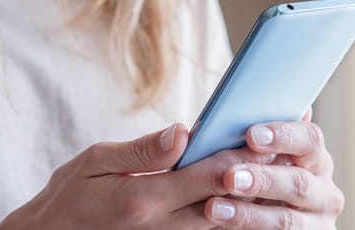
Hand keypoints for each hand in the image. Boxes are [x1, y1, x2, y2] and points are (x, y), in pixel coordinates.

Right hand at [0, 123, 274, 229]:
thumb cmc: (67, 198)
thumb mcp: (94, 163)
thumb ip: (141, 151)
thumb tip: (181, 133)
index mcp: (143, 199)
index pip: (204, 174)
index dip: (238, 155)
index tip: (265, 136)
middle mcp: (161, 225)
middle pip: (222, 199)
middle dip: (255, 175)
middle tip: (286, 154)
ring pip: (221, 221)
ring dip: (250, 197)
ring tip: (277, 173)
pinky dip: (230, 216)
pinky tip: (246, 199)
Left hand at [204, 111, 344, 228]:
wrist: (266, 213)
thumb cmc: (260, 176)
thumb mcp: (261, 158)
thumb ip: (251, 139)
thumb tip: (207, 121)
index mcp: (315, 157)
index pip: (310, 138)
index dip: (283, 135)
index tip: (251, 135)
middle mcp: (323, 189)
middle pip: (299, 181)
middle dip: (263, 179)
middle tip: (230, 176)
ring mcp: (316, 221)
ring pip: (286, 219)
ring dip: (248, 214)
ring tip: (213, 208)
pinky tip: (222, 224)